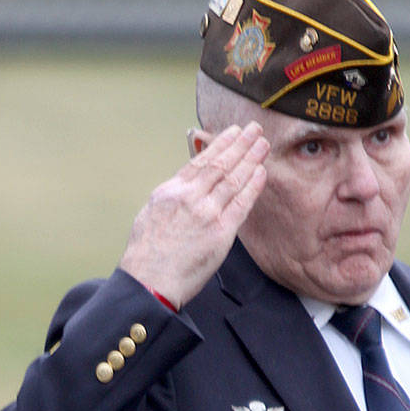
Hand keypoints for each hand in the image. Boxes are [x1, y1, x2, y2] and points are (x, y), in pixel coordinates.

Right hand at [119, 123, 267, 307]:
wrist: (149, 281)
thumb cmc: (146, 255)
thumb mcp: (151, 214)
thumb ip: (171, 198)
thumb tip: (184, 188)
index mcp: (170, 191)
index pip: (200, 161)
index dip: (220, 144)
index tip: (233, 132)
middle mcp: (189, 197)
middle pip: (220, 164)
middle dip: (240, 144)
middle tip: (255, 129)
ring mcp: (206, 213)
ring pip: (233, 178)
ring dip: (251, 158)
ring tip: (263, 144)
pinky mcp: (220, 232)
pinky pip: (242, 203)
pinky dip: (253, 185)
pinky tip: (262, 172)